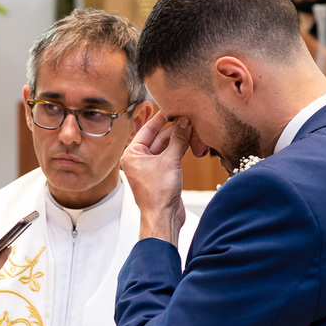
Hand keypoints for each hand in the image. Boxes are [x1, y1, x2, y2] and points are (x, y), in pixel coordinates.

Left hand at [121, 112, 187, 243]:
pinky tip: (191, 142)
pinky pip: (171, 157)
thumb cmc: (158, 194)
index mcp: (132, 154)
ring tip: (193, 128)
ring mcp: (150, 168)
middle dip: (174, 129)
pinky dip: (180, 150)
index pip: (147, 130)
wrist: (163, 218)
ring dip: (179, 139)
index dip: (161, 119)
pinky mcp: (161, 175)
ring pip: (166, 147)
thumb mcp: (170, 161)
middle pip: (158, 138)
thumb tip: (184, 123)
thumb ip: (178, 140)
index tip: (172, 108)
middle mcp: (139, 160)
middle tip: (189, 118)